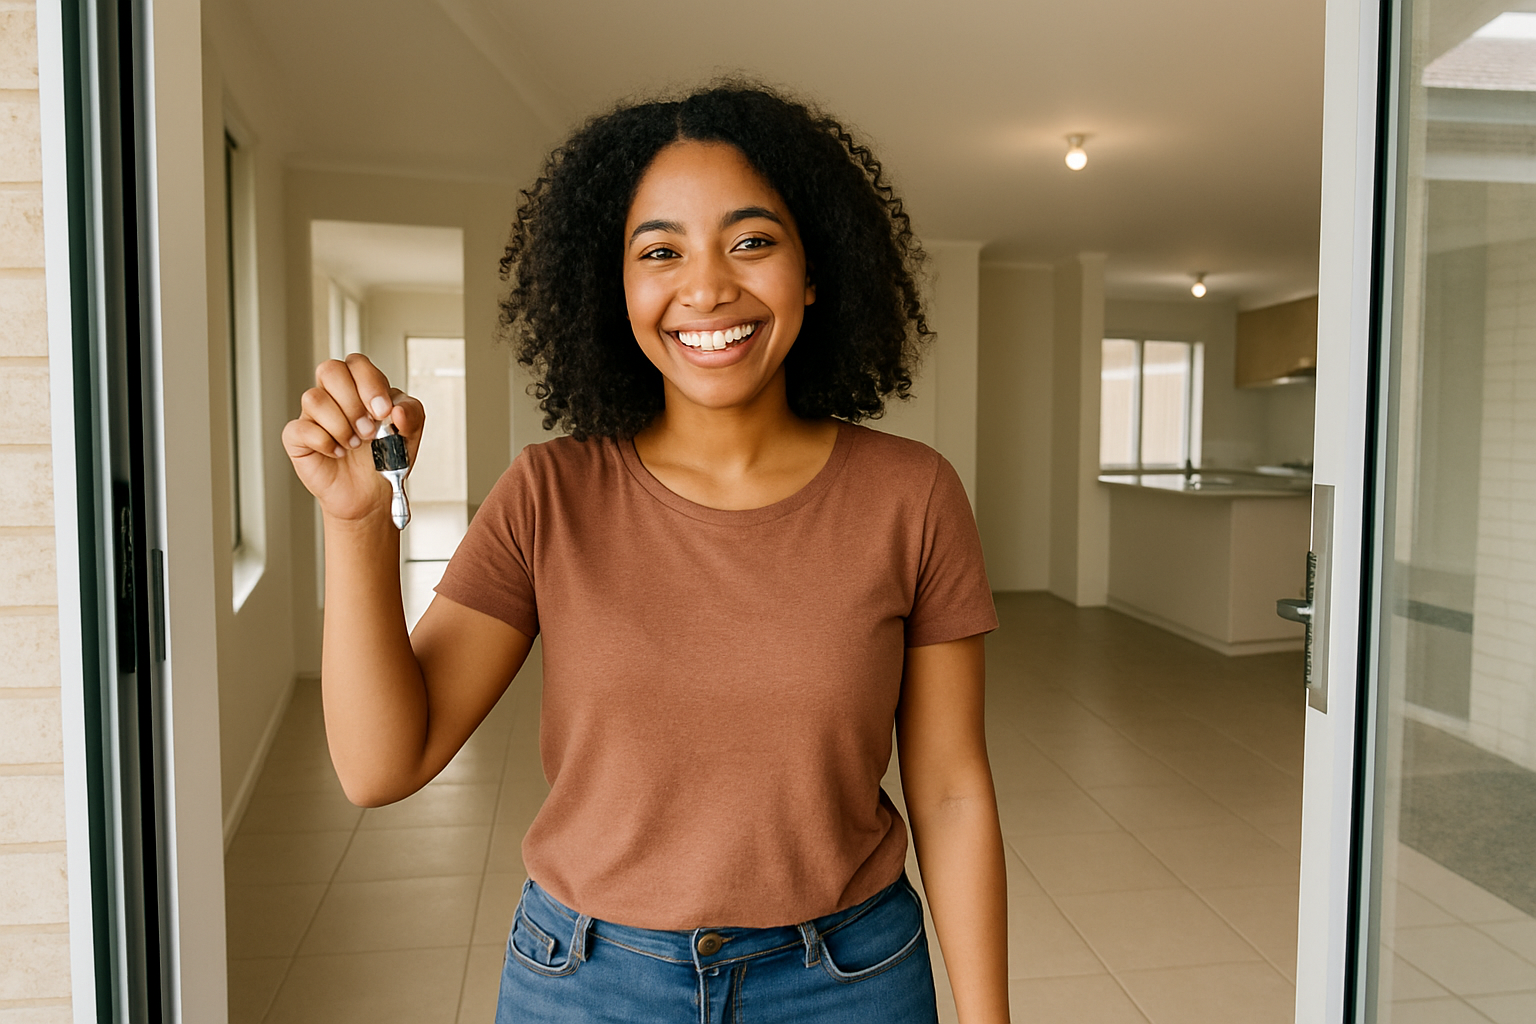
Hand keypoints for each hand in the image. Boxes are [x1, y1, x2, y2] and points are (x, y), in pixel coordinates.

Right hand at [282, 354, 425, 522]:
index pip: (357, 363)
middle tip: (369, 431)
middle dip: (353, 402)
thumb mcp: (411, 433)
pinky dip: (324, 442)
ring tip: (354, 445)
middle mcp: (335, 396)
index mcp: (361, 387)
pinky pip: (300, 428)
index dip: (369, 383)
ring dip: (340, 425)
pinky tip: (338, 453)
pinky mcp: (299, 437)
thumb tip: (397, 408)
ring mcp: (314, 415)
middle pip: (330, 370)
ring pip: (314, 398)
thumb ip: (412, 413)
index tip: (383, 411)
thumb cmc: (385, 458)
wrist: (372, 495)